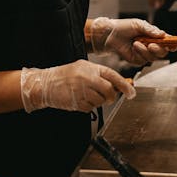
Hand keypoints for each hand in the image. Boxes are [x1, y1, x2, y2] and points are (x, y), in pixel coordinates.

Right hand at [20, 59, 134, 112]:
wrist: (45, 83)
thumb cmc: (65, 75)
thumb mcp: (82, 68)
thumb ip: (99, 75)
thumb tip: (118, 85)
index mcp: (90, 68)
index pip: (113, 76)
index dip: (124, 85)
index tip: (131, 93)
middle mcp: (87, 78)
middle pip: (109, 91)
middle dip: (110, 97)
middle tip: (106, 97)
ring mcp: (81, 90)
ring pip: (100, 101)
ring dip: (97, 101)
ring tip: (85, 95)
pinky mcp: (76, 102)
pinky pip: (90, 108)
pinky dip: (87, 106)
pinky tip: (79, 99)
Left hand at [91, 17, 174, 64]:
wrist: (109, 34)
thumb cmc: (123, 27)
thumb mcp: (138, 24)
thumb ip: (150, 30)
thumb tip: (162, 34)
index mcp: (154, 36)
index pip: (167, 41)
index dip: (173, 44)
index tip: (174, 44)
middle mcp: (151, 45)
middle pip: (163, 52)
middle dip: (159, 49)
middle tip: (152, 45)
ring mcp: (144, 53)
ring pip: (153, 57)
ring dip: (146, 51)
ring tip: (137, 43)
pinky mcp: (137, 60)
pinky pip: (143, 60)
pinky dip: (139, 53)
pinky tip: (133, 47)